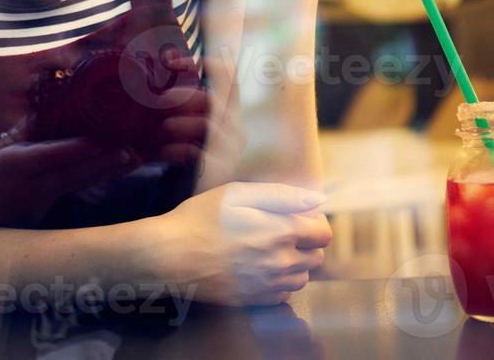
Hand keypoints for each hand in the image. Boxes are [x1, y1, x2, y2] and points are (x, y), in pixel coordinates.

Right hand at [0, 117, 142, 227]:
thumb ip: (22, 132)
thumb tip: (47, 108)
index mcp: (16, 165)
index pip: (53, 155)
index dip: (80, 147)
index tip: (103, 136)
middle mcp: (33, 184)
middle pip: (75, 171)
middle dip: (104, 161)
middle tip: (132, 150)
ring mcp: (44, 199)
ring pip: (82, 181)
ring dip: (109, 170)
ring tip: (135, 158)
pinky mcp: (53, 206)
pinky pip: (79, 188)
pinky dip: (99, 177)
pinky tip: (118, 168)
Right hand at [145, 182, 332, 305]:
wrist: (170, 256)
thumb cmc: (201, 218)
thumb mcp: (238, 193)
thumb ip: (282, 195)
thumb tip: (318, 199)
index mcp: (281, 232)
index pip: (323, 233)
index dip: (313, 221)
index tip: (296, 215)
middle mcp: (281, 262)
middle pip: (317, 257)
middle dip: (307, 242)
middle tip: (281, 230)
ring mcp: (268, 285)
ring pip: (302, 278)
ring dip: (296, 263)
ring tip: (271, 249)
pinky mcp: (254, 300)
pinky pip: (284, 295)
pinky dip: (280, 282)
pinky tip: (260, 268)